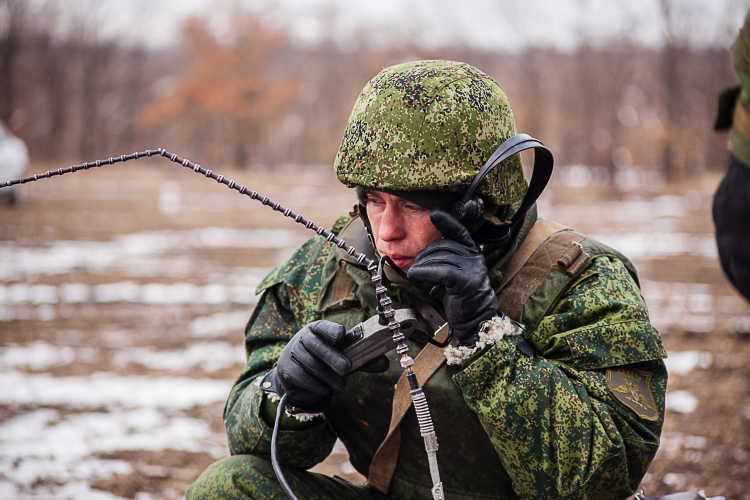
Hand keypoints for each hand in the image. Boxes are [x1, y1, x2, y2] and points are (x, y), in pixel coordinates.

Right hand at [264, 320, 388, 412]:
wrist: (299, 374)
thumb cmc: (326, 360)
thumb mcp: (344, 357)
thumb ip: (362, 359)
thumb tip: (385, 364)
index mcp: (319, 328)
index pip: (324, 326)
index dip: (332, 330)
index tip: (342, 335)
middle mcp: (303, 337)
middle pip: (316, 344)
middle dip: (332, 356)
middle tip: (346, 368)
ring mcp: (292, 351)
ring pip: (310, 363)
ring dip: (327, 376)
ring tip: (341, 385)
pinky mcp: (286, 367)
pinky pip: (300, 376)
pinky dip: (315, 384)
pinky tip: (325, 388)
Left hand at [407, 208, 498, 346]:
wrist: (474, 320)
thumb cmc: (460, 296)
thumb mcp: (451, 274)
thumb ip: (443, 260)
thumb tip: (421, 255)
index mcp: (471, 252)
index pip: (459, 231)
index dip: (447, 221)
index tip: (434, 213)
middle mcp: (474, 258)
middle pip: (443, 245)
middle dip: (424, 254)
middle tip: (415, 265)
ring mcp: (472, 269)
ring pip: (440, 258)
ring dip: (422, 265)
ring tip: (414, 273)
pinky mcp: (466, 282)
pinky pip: (441, 271)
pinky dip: (424, 272)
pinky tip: (415, 275)